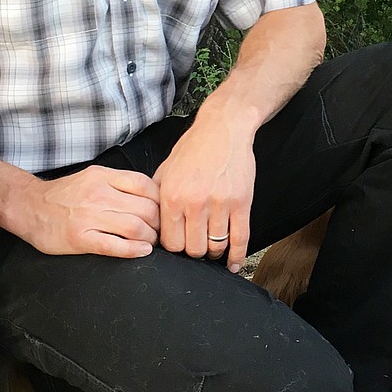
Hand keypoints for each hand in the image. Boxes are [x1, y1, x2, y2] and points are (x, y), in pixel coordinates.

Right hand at [10, 165, 159, 257]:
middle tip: (158, 231)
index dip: (159, 200)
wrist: (29, 206)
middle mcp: (98, 194)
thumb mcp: (93, 177)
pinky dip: (134, 250)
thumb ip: (119, 183)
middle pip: (145, 208)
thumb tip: (151, 194)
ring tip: (150, 242)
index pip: (145, 185)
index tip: (161, 210)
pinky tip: (141, 252)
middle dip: (158, 223)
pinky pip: (115, 246)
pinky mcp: (80, 238)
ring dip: (149, 238)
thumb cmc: (65, 194)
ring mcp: (89, 216)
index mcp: (103, 177)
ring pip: (135, 227)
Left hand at [154, 116, 255, 271]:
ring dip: (214, 252)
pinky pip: (240, 239)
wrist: (223, 128)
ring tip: (213, 248)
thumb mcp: (165, 169)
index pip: (170, 243)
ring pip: (215, 247)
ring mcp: (220, 204)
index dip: (174, 248)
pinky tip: (233, 264)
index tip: (180, 245)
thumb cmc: (194, 147)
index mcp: (172, 197)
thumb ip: (156, 197)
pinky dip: (237, 256)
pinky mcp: (241, 203)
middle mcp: (194, 203)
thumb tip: (150, 223)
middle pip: (193, 249)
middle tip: (196, 246)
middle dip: (194, 252)